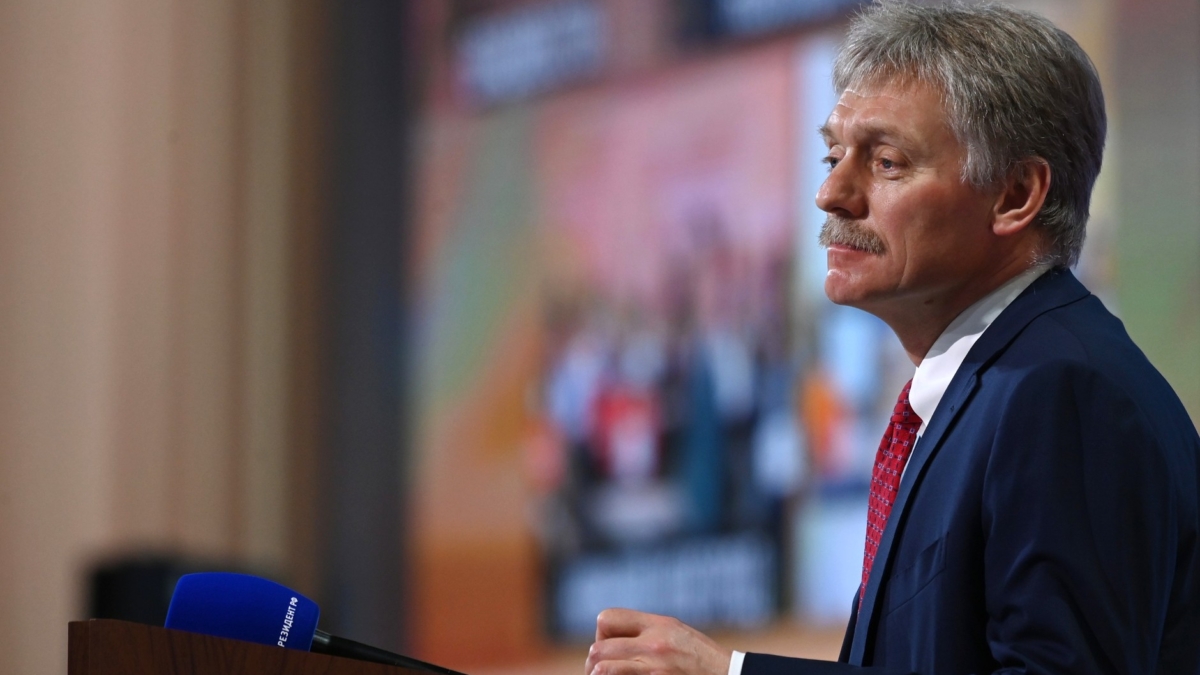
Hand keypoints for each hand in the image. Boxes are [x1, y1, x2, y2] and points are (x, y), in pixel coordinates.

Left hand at [585, 608, 731, 674]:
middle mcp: (655, 643)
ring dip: (598, 674)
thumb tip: (616, 638)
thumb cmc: (705, 662)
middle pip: (598, 647)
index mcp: (659, 624)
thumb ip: (649, 632)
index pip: (606, 618)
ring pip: (602, 667)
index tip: (610, 648)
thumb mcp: (678, 635)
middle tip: (599, 671)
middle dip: (594, 661)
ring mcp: (654, 667)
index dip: (601, 634)